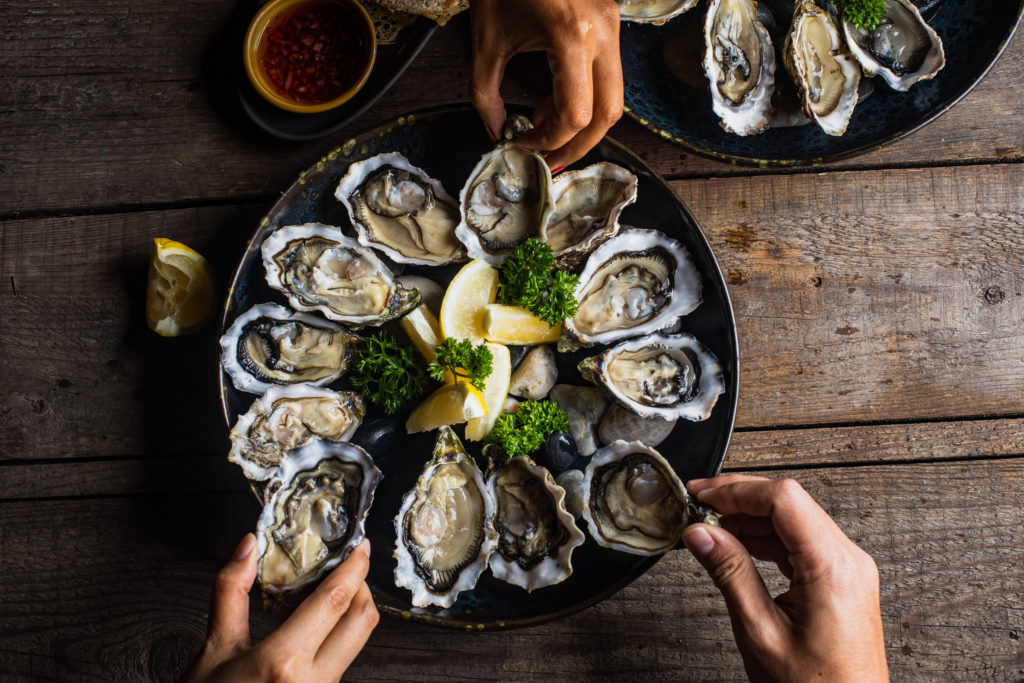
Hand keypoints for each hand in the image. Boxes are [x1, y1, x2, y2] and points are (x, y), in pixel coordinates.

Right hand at [185, 535, 377, 682]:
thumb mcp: (213, 648)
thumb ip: (230, 592)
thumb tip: (247, 546)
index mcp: (283, 662)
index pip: (335, 601)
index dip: (354, 568)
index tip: (361, 546)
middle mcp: (312, 682)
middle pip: (362, 622)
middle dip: (360, 589)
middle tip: (344, 570)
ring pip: (354, 644)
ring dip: (345, 616)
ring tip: (311, 605)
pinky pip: (340, 664)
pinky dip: (332, 641)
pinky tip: (306, 636)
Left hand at [470, 0, 622, 170]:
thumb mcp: (484, 41)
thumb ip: (485, 95)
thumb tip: (495, 132)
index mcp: (570, 35)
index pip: (576, 113)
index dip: (550, 140)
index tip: (524, 144)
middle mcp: (601, 31)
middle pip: (609, 113)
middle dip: (578, 144)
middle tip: (548, 159)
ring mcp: (612, 24)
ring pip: (615, 96)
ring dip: (582, 123)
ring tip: (545, 130)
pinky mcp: (610, 19)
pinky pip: (607, 73)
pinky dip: (584, 97)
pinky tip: (552, 102)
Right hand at [681, 475, 887, 681]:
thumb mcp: (760, 631)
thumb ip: (729, 572)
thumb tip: (701, 534)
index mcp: (833, 568)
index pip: (783, 499)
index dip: (736, 490)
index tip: (702, 497)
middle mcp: (848, 562)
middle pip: (789, 503)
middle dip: (739, 500)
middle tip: (699, 508)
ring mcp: (848, 571)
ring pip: (793, 520)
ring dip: (750, 519)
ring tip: (711, 530)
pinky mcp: (841, 582)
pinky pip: (801, 543)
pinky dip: (766, 539)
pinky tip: (737, 547)